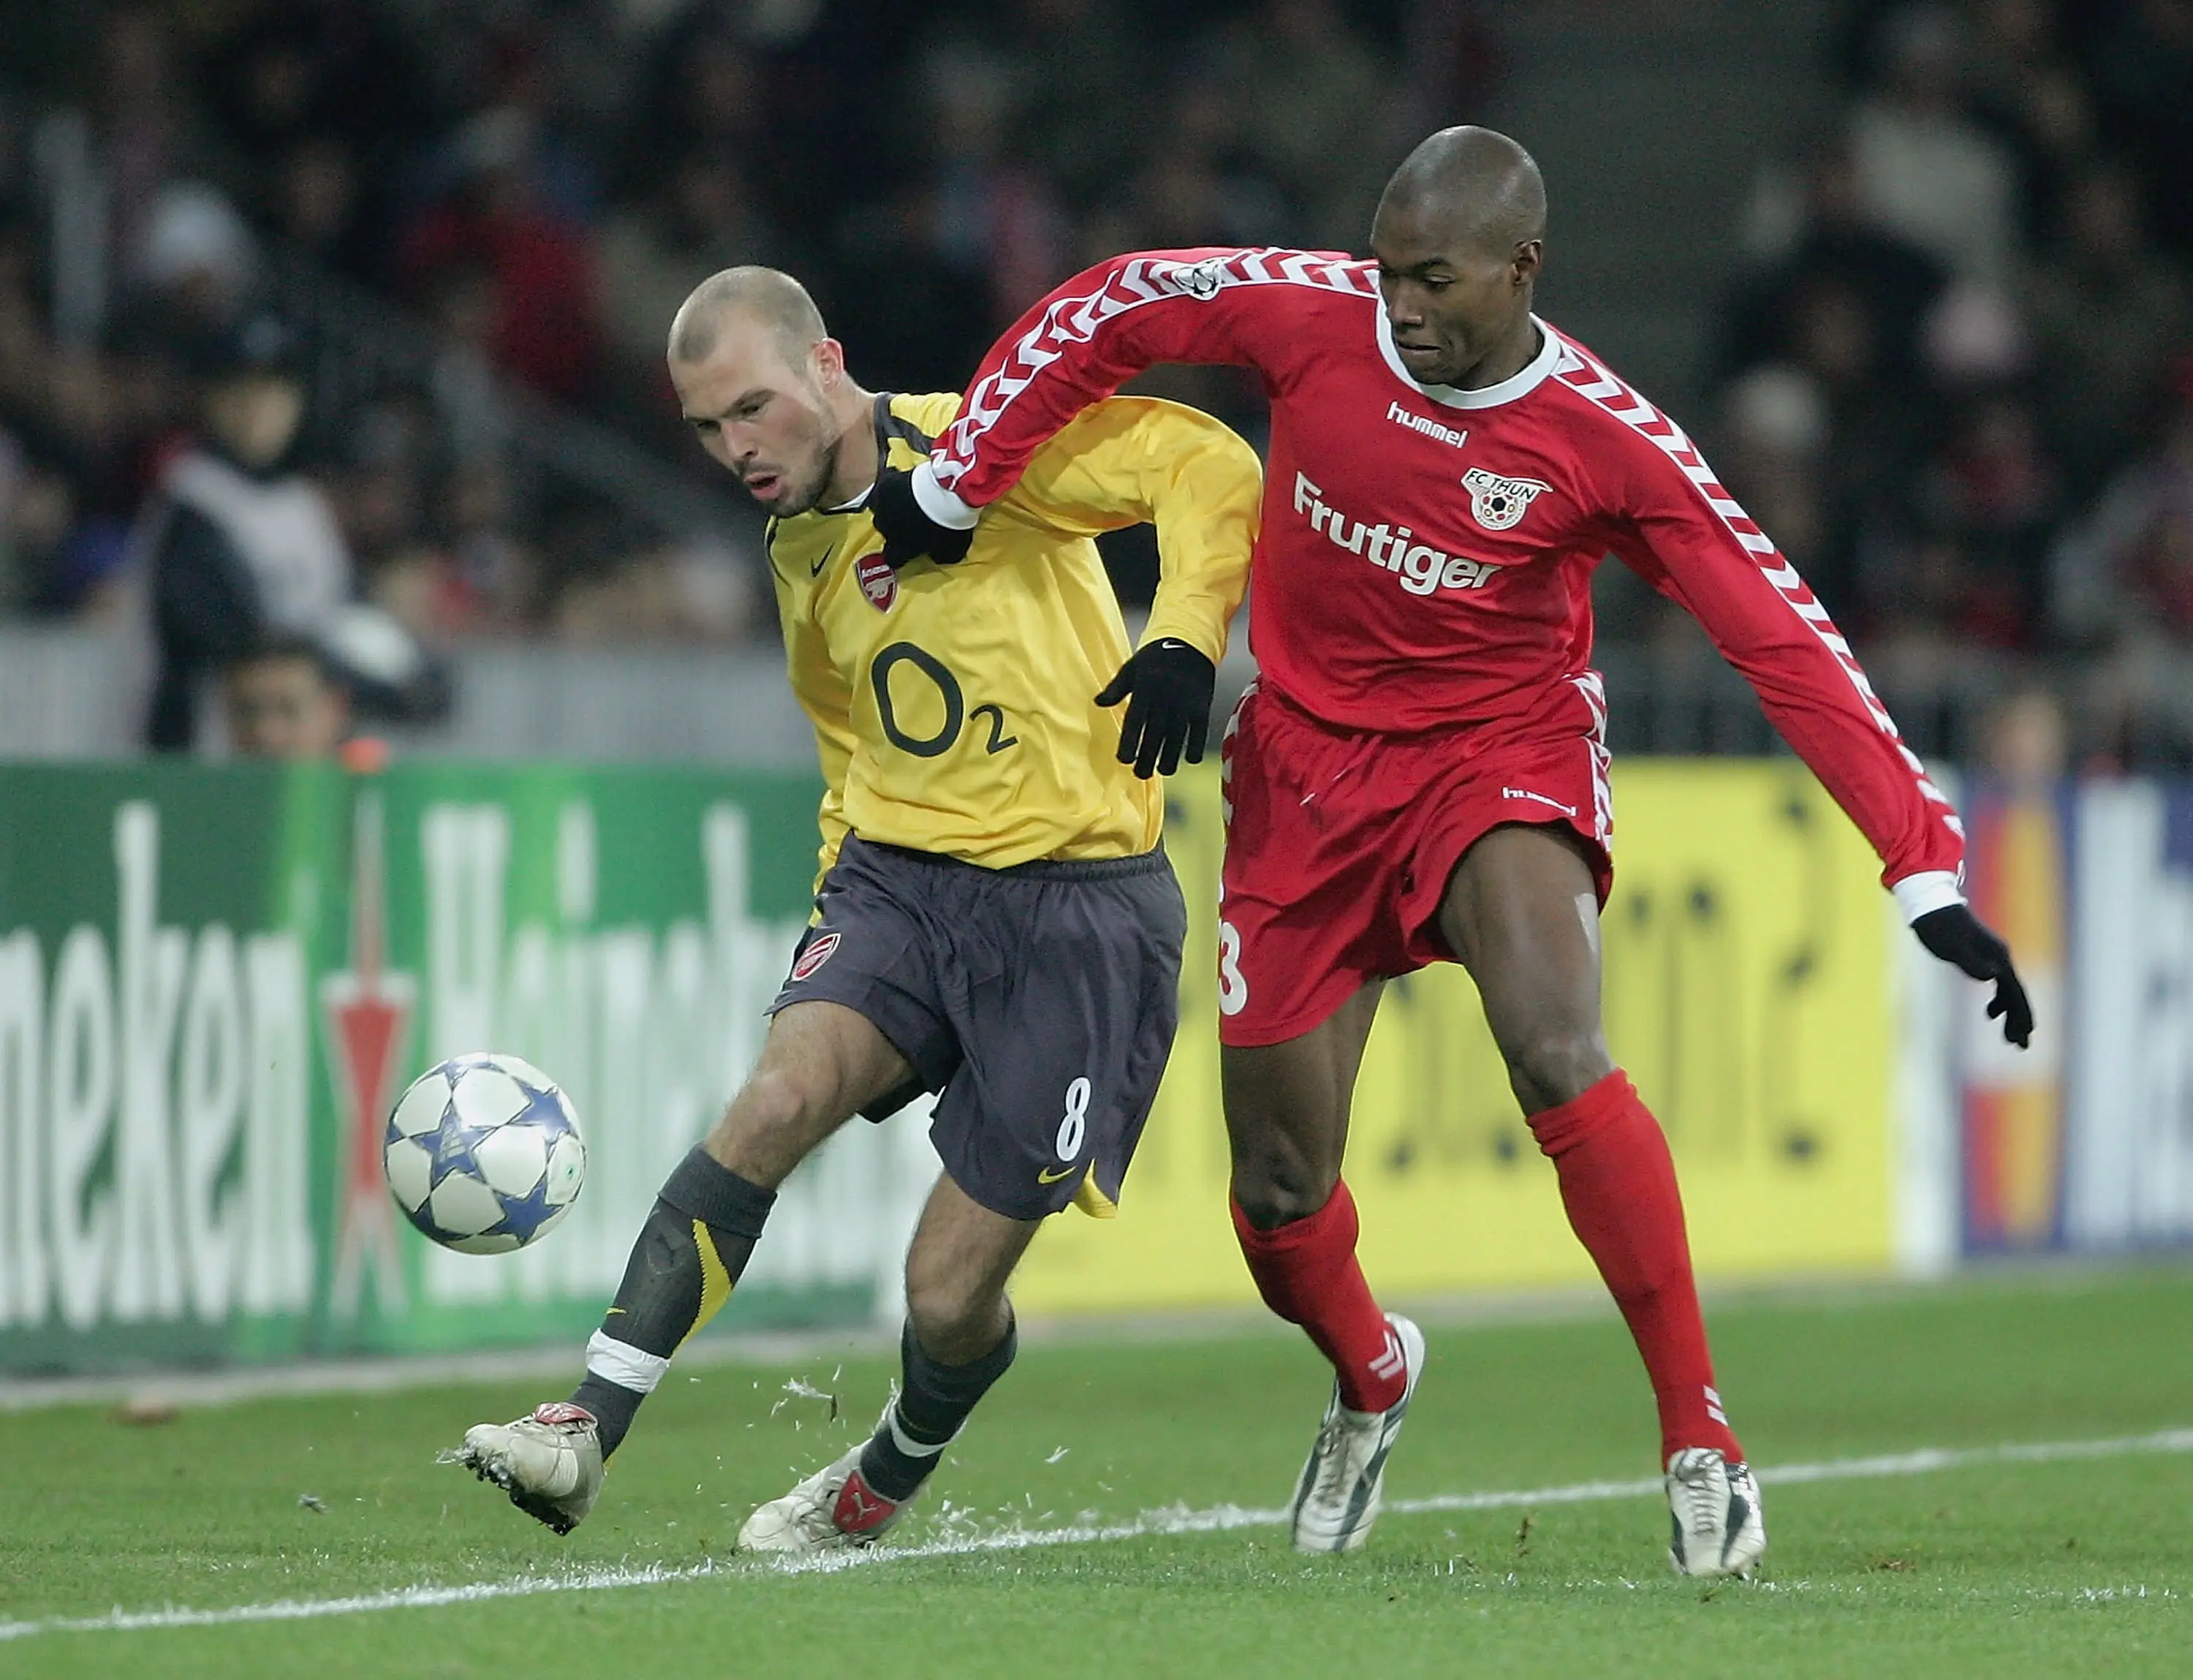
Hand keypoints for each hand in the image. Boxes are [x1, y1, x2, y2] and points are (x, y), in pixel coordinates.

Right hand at [869, 466, 972, 570]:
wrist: (946, 488)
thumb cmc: (949, 521)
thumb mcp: (953, 548)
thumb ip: (940, 555)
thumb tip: (937, 556)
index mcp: (900, 547)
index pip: (893, 558)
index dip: (901, 554)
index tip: (908, 550)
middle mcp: (886, 528)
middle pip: (886, 531)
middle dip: (896, 528)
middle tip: (911, 522)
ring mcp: (883, 505)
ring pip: (880, 509)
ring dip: (889, 508)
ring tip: (904, 503)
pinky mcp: (885, 483)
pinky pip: (885, 486)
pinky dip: (891, 486)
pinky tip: (902, 483)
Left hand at [1094, 639, 1216, 777]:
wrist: (1189, 642)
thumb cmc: (1155, 657)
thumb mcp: (1132, 668)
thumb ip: (1116, 688)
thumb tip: (1097, 703)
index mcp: (1144, 690)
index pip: (1135, 722)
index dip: (1130, 742)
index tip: (1124, 760)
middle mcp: (1164, 699)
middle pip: (1155, 734)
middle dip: (1147, 757)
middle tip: (1141, 774)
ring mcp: (1184, 703)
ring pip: (1177, 736)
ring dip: (1170, 757)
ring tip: (1163, 771)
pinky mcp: (1201, 705)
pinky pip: (1200, 730)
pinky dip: (1196, 746)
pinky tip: (1190, 760)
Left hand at [1912, 904, 2033, 1047]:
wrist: (1931, 905)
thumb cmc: (1937, 926)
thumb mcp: (1950, 946)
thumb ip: (1970, 962)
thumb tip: (1993, 976)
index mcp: (1997, 956)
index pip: (2014, 991)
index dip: (2020, 1014)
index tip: (2024, 1036)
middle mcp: (1999, 957)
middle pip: (2015, 994)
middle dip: (2019, 1020)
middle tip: (2021, 1046)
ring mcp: (1993, 956)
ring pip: (2008, 991)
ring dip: (2010, 1014)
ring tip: (2010, 1038)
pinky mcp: (1982, 956)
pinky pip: (1999, 984)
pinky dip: (1999, 1001)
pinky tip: (1990, 1014)